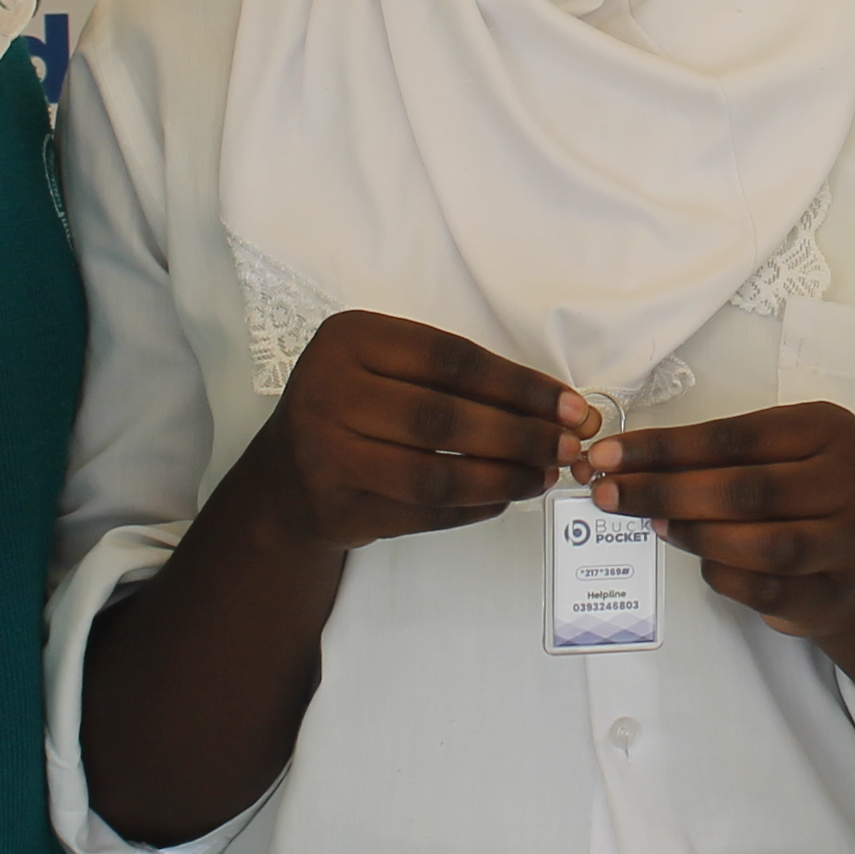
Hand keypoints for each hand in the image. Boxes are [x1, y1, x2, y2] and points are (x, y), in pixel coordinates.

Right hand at [233, 311, 590, 556]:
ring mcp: (325, 455)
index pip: (451, 360)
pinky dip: (474, 509)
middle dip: (520, 436)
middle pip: (444, 418)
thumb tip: (557, 408)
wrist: (284, 480)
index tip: (570, 405)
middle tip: (567, 446)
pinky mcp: (335, 509)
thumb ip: (457, 379)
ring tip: (542, 477)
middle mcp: (327, 391)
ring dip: (502, 479)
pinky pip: (422, 514)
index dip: (519, 385)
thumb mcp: (387, 368)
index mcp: (349, 339)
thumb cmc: (355, 411)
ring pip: (435, 475)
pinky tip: (505, 499)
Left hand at [583, 401, 854, 642]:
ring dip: (698, 534)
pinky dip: (724, 575)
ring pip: (765, 544)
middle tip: (611, 494)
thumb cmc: (793, 498)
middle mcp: (851, 480)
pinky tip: (699, 562)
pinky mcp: (835, 593)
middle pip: (749, 489)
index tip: (609, 455)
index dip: (666, 447)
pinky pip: (769, 589)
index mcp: (830, 429)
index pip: (736, 435)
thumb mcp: (766, 458)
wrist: (846, 565)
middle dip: (668, 491)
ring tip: (655, 525)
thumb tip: (622, 466)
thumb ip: (709, 459)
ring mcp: (850, 541)